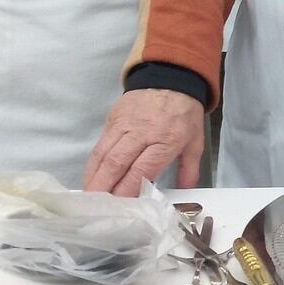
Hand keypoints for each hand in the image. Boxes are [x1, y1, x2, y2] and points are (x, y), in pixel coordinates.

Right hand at [83, 89, 204, 196]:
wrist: (171, 76)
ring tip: (88, 196)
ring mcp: (124, 125)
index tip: (120, 207)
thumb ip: (189, 168)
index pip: (142, 169)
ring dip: (94, 177)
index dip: (127, 189)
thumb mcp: (195, 140)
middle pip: (117, 163)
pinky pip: (100, 144)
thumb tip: (184, 192)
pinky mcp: (113, 118)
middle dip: (104, 187)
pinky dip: (93, 163)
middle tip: (95, 208)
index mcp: (166, 140)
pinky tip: (90, 177)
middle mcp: (142, 133)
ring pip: (104, 153)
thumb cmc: (185, 112)